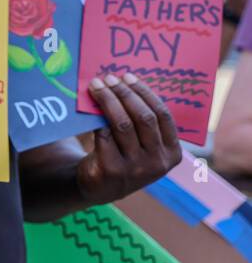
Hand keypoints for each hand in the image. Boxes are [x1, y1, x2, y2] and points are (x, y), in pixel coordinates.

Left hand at [80, 72, 182, 204]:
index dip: (145, 92)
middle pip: (143, 117)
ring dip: (107, 100)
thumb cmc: (124, 155)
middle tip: (109, 78)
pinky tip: (89, 106)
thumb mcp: (143, 145)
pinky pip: (103, 135)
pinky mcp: (112, 170)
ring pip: (122, 124)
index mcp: (173, 153)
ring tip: (96, 86)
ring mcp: (135, 168)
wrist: (100, 186)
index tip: (128, 76)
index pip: (163, 115)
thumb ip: (144, 123)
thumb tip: (127, 82)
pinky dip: (96, 119)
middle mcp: (158, 162)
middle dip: (125, 93)